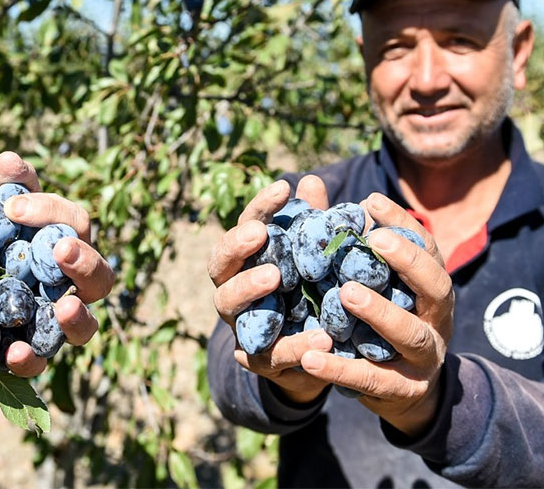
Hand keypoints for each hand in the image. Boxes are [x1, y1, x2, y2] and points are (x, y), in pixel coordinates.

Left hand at [0, 151, 115, 376]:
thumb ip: (3, 191)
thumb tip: (8, 159)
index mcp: (63, 244)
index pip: (74, 222)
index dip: (51, 211)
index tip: (13, 206)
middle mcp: (71, 286)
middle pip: (100, 275)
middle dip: (85, 261)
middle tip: (60, 249)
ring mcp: (55, 324)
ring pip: (85, 326)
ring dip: (78, 316)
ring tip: (64, 306)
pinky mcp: (31, 354)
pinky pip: (40, 362)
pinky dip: (31, 358)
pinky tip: (13, 351)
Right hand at [207, 175, 336, 404]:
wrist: (317, 358)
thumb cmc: (312, 296)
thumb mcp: (317, 261)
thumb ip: (313, 227)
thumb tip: (312, 181)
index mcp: (248, 262)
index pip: (246, 227)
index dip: (260, 207)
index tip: (282, 188)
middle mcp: (234, 290)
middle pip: (220, 264)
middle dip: (235, 246)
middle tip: (258, 233)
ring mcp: (242, 326)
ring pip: (229, 304)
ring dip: (248, 288)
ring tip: (276, 276)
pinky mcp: (261, 361)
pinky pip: (272, 353)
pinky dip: (296, 345)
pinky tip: (322, 337)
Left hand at [296, 192, 453, 436]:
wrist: (400, 393)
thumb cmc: (377, 322)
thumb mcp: (368, 283)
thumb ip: (341, 240)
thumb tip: (310, 185)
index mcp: (430, 287)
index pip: (427, 247)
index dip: (402, 224)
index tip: (369, 201)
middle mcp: (437, 318)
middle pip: (436, 286)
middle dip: (408, 260)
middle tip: (372, 239)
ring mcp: (426, 356)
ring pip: (411, 333)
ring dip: (380, 312)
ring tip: (346, 293)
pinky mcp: (403, 390)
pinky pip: (372, 378)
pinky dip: (341, 367)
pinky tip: (310, 356)